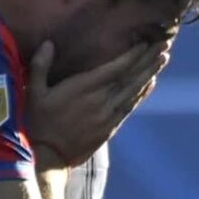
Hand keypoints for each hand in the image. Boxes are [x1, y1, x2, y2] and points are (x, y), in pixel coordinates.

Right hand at [25, 40, 164, 168]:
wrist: (47, 156)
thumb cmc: (38, 122)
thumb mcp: (33, 92)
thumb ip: (40, 66)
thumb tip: (48, 42)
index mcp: (83, 88)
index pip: (115, 68)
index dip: (132, 55)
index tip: (146, 42)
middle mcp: (100, 100)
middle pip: (130, 76)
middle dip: (148, 59)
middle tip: (164, 44)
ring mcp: (107, 115)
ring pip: (134, 90)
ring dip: (150, 73)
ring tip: (163, 58)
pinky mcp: (110, 127)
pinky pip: (130, 107)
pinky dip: (142, 94)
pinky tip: (150, 83)